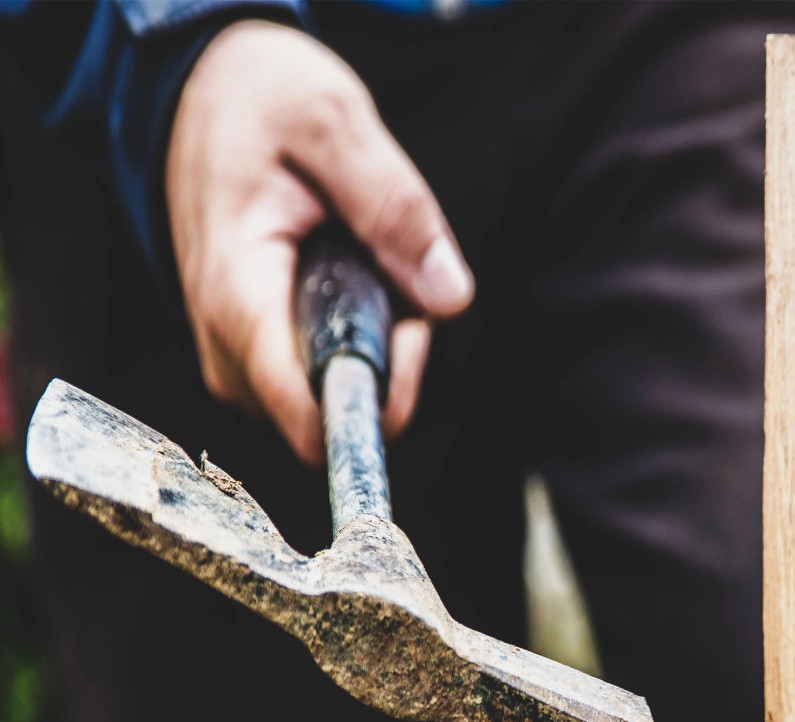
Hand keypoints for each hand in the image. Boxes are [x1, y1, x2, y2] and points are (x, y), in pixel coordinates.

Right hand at [165, 21, 473, 463]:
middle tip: (389, 266)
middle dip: (387, 355)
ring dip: (376, 342)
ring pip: (335, 400)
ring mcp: (240, 359)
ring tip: (361, 256)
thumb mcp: (332, 121)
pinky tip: (349, 275)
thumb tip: (450, 297)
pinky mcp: (258, 359)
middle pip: (332, 413)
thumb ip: (393, 207)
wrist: (204, 94)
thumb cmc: (260, 104)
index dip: (375, 398)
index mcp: (236, 291)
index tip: (411, 335)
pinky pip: (326, 379)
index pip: (301, 410)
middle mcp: (227, 344)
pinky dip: (361, 336)